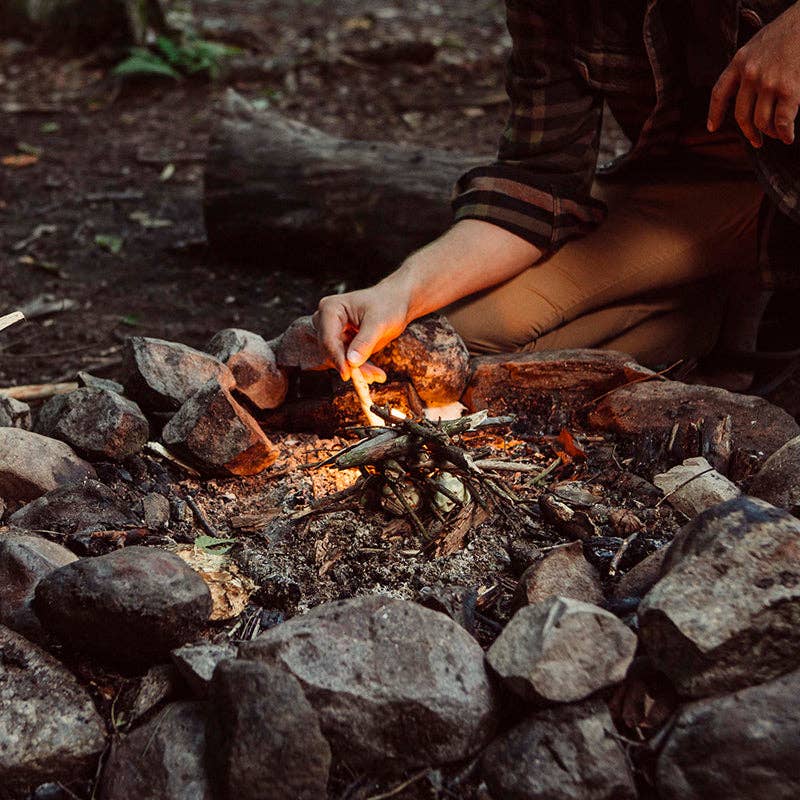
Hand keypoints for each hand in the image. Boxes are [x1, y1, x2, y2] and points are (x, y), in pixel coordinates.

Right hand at [311, 280, 410, 380]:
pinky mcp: (343, 343)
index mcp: (331, 309)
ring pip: (340, 359)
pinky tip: (375, 374)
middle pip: (331, 351)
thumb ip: (364, 342)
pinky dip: (361, 368)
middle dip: (349, 366)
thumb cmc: (387, 304)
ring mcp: (335, 333)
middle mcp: (327, 321)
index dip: (337, 358)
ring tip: (375, 376)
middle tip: (367, 378)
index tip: (347, 374)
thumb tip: (352, 362)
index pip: (328, 339)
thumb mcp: (378, 322)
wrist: (396, 302)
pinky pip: (349, 360)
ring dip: (357, 370)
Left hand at [708, 3, 799, 146]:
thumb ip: (747, 65)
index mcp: (739, 61)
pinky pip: (782, 120)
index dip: (714, 113)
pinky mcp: (789, 88)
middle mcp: (750, 74)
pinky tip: (788, 138)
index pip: (719, 93)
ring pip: (761, 121)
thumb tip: (744, 92)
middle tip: (757, 141)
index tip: (712, 128)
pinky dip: (784, 133)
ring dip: (769, 133)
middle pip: (741, 115)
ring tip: (776, 135)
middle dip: (749, 133)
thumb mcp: (757, 44)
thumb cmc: (787, 31)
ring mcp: (768, 82)